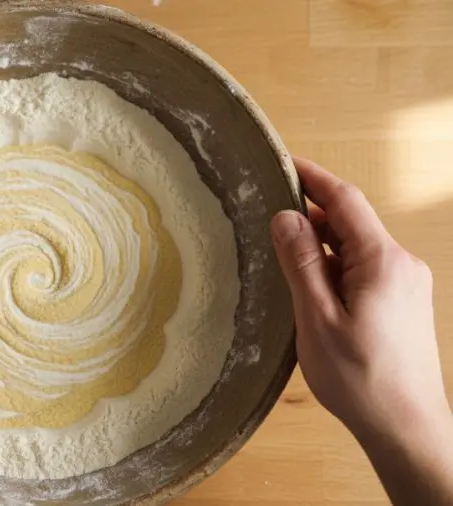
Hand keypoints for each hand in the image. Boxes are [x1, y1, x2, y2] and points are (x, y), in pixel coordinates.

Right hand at [271, 158, 452, 504]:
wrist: (407, 428)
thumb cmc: (360, 380)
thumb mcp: (318, 320)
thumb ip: (303, 264)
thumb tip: (287, 216)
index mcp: (382, 262)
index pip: (345, 200)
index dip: (312, 177)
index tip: (283, 161)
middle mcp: (401, 265)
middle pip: (351, 222)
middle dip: (310, 213)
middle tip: (266, 213)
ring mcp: (406, 284)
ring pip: (356, 247)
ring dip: (321, 244)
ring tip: (281, 255)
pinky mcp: (403, 303)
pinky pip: (364, 269)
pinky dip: (334, 267)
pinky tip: (310, 286)